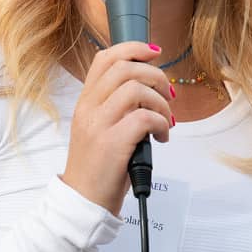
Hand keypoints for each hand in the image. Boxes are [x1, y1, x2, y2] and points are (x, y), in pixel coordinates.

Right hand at [60, 41, 173, 212]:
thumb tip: (147, 87)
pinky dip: (162, 123)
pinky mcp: (112, 144)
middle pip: (125, 69)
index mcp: (85, 102)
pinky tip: (162, 136)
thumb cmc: (98, 167)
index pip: (105, 59)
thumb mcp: (98, 128)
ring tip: (165, 120)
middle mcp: (89, 109)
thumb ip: (114, 106)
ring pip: (136, 90)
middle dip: (155, 75)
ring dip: (160, 102)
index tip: (155, 53)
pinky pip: (145, 117)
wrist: (84, 201)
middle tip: (167, 94)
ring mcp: (99, 125)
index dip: (133, 49)